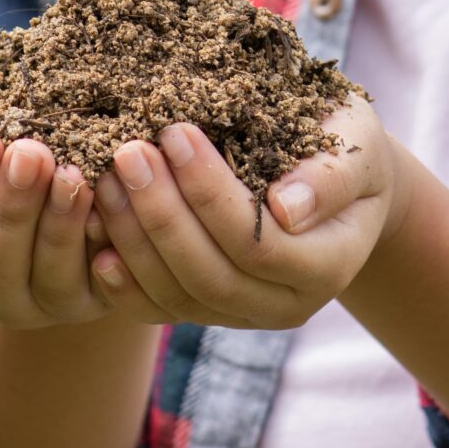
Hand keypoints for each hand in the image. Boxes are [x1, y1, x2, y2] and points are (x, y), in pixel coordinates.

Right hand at [0, 132, 122, 330]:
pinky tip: (107, 198)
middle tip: (28, 151)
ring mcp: (52, 305)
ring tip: (70, 172)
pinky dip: (104, 241)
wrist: (71, 197)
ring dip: (59, 221)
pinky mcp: (102, 300)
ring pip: (52, 275)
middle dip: (12, 204)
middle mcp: (0, 298)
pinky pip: (104, 282)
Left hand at [85, 95, 399, 330]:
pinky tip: (94, 237)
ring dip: (133, 240)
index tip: (176, 132)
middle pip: (211, 275)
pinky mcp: (208, 311)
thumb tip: (287, 208)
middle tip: (128, 154)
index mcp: (330, 264)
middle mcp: (286, 304)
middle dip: (162, 215)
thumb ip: (332, 174)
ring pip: (177, 296)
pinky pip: (158, 308)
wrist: (332, 179)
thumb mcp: (355, 143)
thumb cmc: (345, 145)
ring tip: (104, 179)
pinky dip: (123, 279)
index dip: (211, 193)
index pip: (258, 243)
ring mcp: (244, 315)